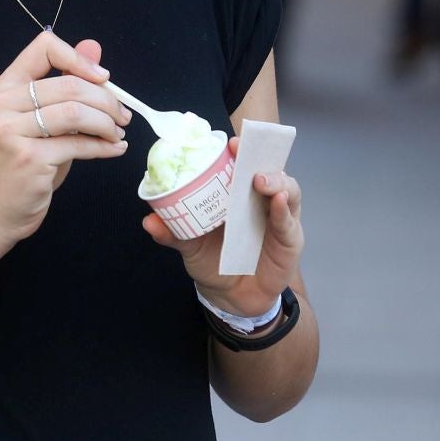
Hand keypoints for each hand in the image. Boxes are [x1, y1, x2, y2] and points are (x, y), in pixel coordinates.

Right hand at [0, 33, 130, 247]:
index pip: (44, 47)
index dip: (78, 58)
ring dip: (107, 123)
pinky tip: (115, 149)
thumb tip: (93, 47)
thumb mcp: (42, 118)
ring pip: (75, 113)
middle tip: (123, 116)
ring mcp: (12, 132)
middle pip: (69, 85)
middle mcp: (3, 104)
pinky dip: (105, 146)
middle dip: (106, 100)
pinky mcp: (28, 158)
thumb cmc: (23, 163)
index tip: (103, 78)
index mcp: (6, 87)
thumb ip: (65, 84)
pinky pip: (78, 144)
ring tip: (117, 133)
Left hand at [142, 137, 303, 321]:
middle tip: (242, 151)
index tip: (229, 143)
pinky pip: (289, 221)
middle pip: (267, 168)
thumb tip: (149, 221)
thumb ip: (173, 233)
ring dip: (276, 179)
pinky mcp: (290, 238)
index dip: (239, 150)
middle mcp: (261, 199)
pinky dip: (284, 210)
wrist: (232, 298)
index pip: (242, 164)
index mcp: (237, 194)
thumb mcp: (191, 246)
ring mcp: (279, 216)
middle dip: (257, 155)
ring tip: (260, 180)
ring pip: (287, 188)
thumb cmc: (214, 262)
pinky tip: (277, 202)